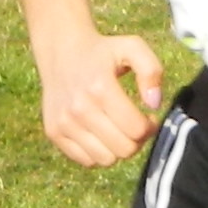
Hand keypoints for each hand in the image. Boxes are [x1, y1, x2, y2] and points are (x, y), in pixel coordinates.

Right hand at [35, 27, 166, 165]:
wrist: (60, 51)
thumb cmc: (102, 52)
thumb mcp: (132, 47)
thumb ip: (151, 70)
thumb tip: (153, 104)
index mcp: (100, 87)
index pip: (137, 130)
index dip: (150, 126)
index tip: (148, 116)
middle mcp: (79, 108)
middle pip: (124, 149)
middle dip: (137, 140)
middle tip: (135, 124)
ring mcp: (64, 123)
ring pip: (106, 160)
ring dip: (118, 148)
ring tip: (119, 130)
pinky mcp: (54, 132)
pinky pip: (87, 160)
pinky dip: (98, 152)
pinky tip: (101, 133)